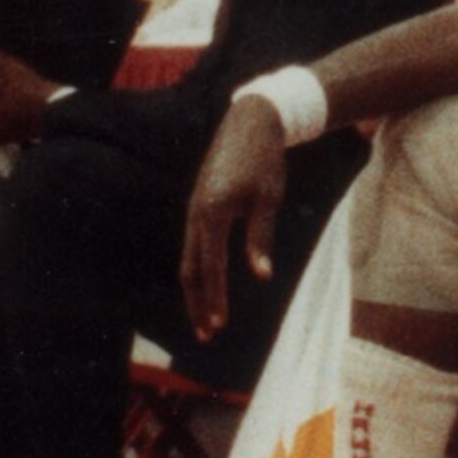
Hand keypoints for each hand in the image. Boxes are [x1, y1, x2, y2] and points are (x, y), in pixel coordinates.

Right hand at [182, 93, 289, 338]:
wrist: (251, 121)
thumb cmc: (265, 160)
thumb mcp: (268, 200)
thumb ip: (260, 239)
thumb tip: (260, 276)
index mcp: (212, 213)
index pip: (211, 267)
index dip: (214, 299)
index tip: (218, 326)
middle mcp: (196, 214)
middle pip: (191, 269)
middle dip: (198, 304)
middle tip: (207, 336)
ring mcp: (194, 209)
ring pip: (189, 258)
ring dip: (196, 290)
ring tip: (205, 319)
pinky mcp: (199, 205)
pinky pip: (194, 245)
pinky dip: (198, 270)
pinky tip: (206, 284)